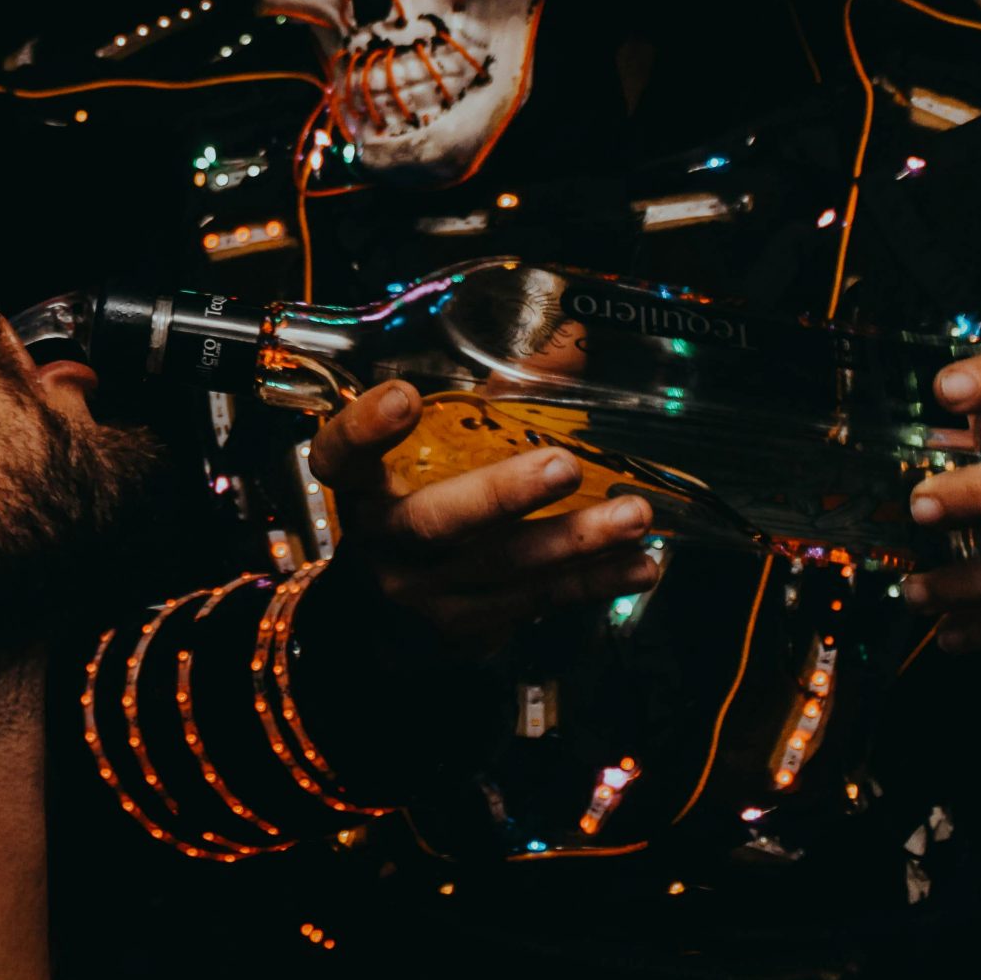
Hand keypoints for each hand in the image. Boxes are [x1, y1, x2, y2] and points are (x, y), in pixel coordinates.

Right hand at [306, 379, 660, 658]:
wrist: (377, 620)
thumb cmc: (411, 509)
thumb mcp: (425, 457)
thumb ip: (486, 403)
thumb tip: (571, 348)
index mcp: (360, 490)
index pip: (342, 457)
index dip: (365, 429)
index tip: (403, 395)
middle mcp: (384, 543)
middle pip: (435, 522)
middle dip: (502, 495)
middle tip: (563, 466)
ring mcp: (423, 594)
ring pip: (500, 569)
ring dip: (574, 543)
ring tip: (633, 516)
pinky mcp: (464, 632)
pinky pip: (532, 604)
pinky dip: (590, 584)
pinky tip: (638, 566)